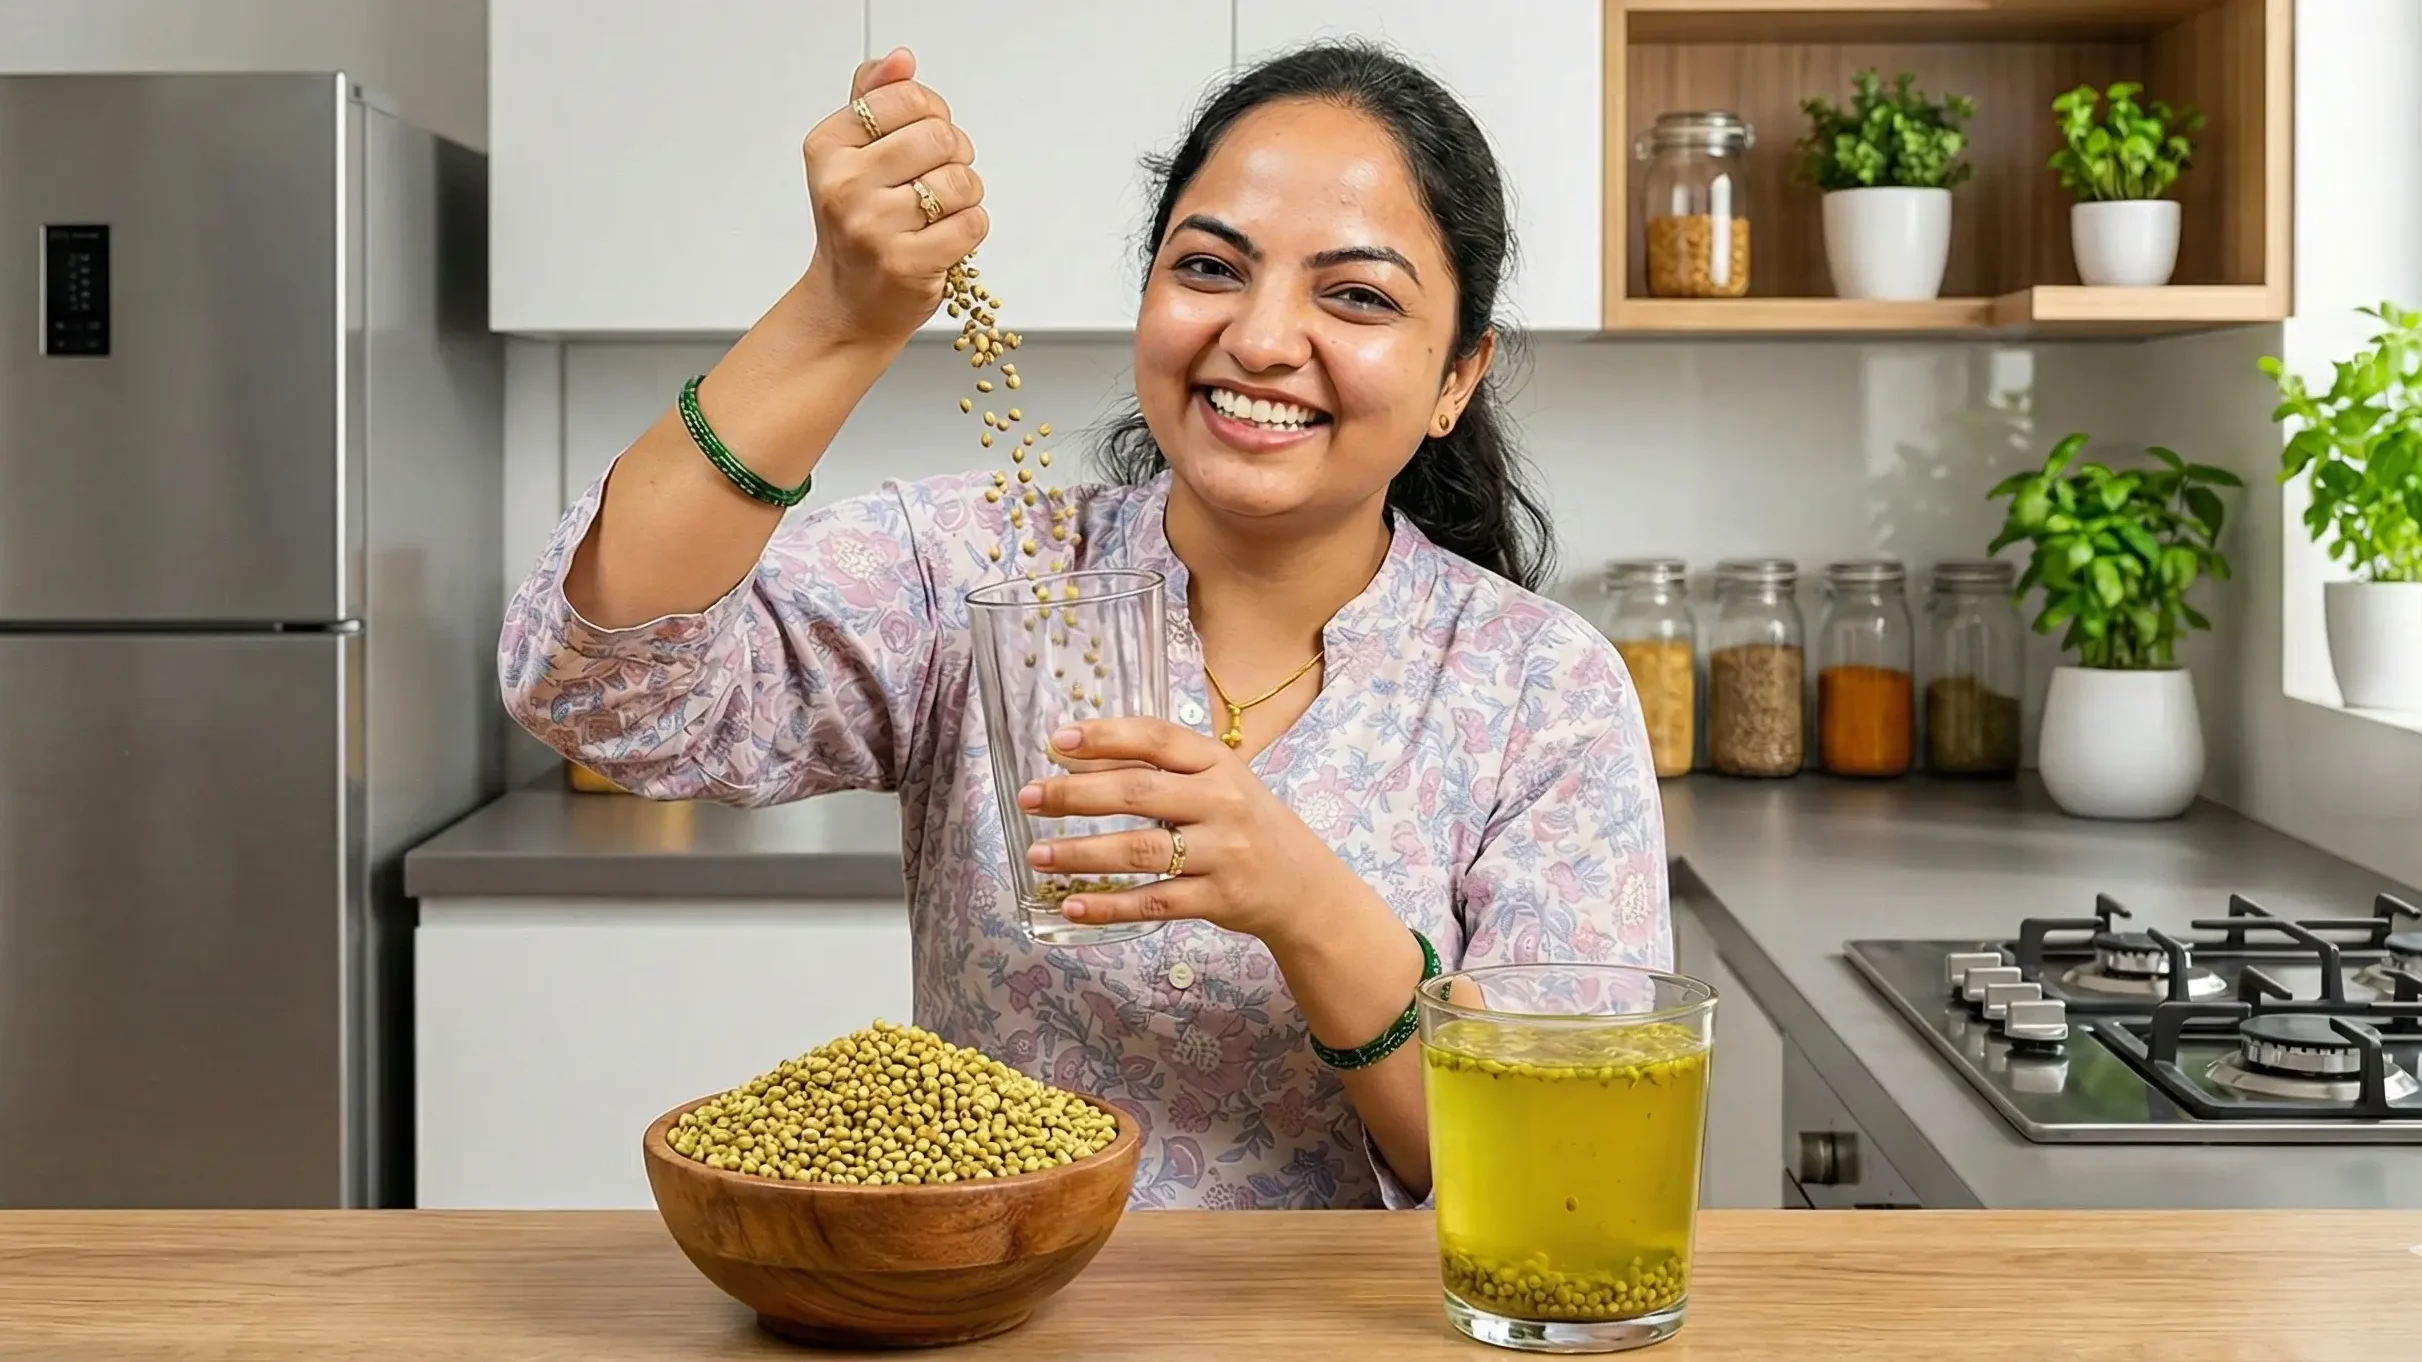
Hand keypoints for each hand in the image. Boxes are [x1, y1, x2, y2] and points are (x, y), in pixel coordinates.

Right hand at [796, 47, 987, 346]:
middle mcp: (844, 185)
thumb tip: (901, 59)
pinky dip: (970, 229)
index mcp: (828, 147)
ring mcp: (874, 227)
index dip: (932, 113)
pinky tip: (945, 238)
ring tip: (940, 212)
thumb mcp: (851, 156)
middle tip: (940, 176)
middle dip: (955, 153)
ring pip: (961, 181)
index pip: (906, 98)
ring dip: (965, 195)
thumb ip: (874, 99)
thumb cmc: (856, 227)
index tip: (924, 136)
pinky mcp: (907, 263)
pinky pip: (972, 223)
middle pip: (939, 136)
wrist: (847, 304)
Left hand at [1017, 718, 1351, 946]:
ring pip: (1140, 851)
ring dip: (1081, 854)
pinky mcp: (1218, 899)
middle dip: (1075, 795)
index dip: (1105, 736)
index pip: (1156, 738)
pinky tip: (1072, 905)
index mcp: (1218, 763)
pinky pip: (1153, 902)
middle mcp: (1222, 802)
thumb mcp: (1215, 782)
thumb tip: (1077, 756)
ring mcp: (1222, 853)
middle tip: (1029, 799)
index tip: (1057, 741)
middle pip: (1138, 792)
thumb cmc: (1245, 823)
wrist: (1302, 884)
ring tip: (1038, 854)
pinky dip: (1108, 906)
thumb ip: (1157, 767)